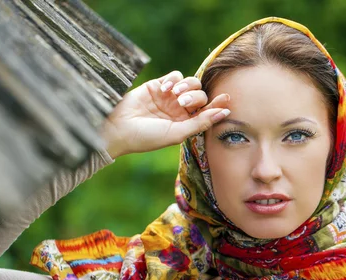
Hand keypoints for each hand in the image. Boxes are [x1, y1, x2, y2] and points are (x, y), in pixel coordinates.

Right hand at [101, 71, 230, 158]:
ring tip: (174, 95)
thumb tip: (225, 113)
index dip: (218, 104)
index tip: (227, 98)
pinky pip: (175, 76)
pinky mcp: (157, 85)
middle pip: (200, 95)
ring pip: (190, 83)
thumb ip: (201, 123)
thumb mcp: (177, 133)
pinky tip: (164, 89)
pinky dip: (173, 80)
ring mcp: (169, 97)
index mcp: (186, 123)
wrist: (118, 129)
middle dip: (195, 97)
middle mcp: (179, 110)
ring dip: (186, 86)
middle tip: (182, 103)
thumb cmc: (147, 137)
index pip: (207, 111)